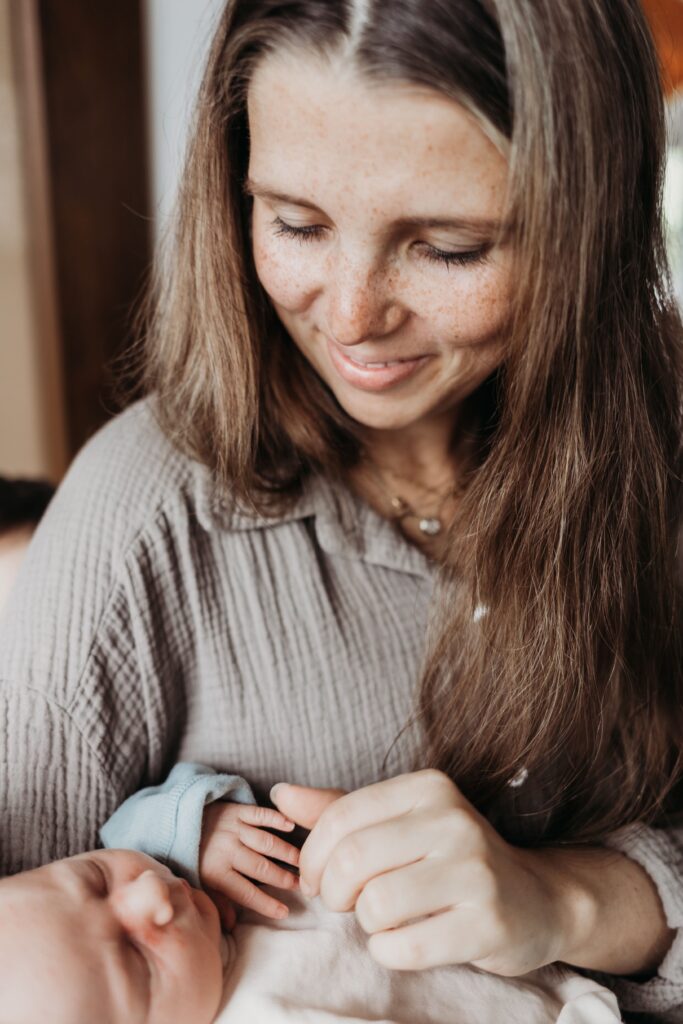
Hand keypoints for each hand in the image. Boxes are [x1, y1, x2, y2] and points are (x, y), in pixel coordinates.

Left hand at [199, 802, 299, 926]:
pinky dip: (276, 818)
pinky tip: (291, 825)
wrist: (179, 819)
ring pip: (265, 842)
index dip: (266, 904)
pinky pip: (259, 814)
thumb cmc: (195, 856)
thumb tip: (232, 926)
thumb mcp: (200, 883)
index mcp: (216, 872)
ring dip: (286, 852)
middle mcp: (227, 850)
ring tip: (302, 861)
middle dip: (282, 878)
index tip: (284, 912)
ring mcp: (233, 828)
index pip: (245, 893)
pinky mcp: (237, 810)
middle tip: (301, 884)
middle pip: (260, 867)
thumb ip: (217, 902)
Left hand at [272, 771, 567, 975]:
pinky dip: (390, 952)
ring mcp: (475, 871)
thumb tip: (281, 793)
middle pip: (353, 861)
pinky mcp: (486, 922)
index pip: (341, 816)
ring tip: (387, 919)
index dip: (313, 856)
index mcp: (428, 787)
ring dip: (367, 924)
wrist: (537, 899)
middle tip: (347, 903)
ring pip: (375, 906)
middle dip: (335, 892)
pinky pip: (403, 946)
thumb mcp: (400, 823)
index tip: (317, 879)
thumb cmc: (451, 859)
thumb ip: (339, 810)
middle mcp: (454, 819)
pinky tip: (409, 940)